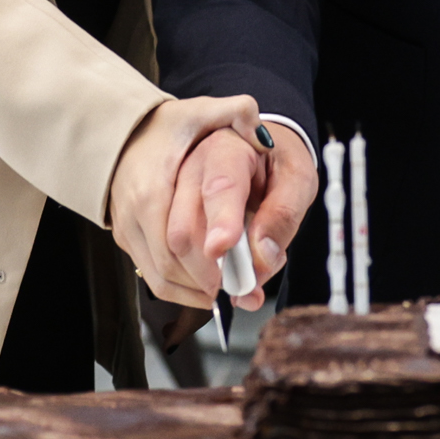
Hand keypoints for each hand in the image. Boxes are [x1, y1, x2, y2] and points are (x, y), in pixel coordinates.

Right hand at [108, 94, 262, 306]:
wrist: (123, 129)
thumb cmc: (168, 125)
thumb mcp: (203, 110)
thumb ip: (238, 114)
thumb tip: (264, 136)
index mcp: (156, 183)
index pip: (182, 232)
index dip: (213, 257)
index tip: (243, 271)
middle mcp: (136, 210)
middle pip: (174, 263)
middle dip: (212, 280)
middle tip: (246, 284)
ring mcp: (128, 227)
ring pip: (162, 277)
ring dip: (199, 290)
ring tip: (234, 288)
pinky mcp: (126, 238)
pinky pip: (153, 276)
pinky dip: (183, 288)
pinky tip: (208, 286)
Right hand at [171, 119, 323, 309]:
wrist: (246, 149)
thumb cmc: (273, 163)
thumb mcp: (297, 177)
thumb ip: (284, 214)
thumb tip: (261, 258)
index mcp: (223, 151)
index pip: (218, 189)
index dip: (221, 223)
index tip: (224, 250)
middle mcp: (180, 171)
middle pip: (182, 233)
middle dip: (214, 273)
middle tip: (248, 286)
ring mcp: (154, 196)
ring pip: (164, 258)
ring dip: (200, 285)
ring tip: (235, 281)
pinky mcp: (141, 223)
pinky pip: (154, 271)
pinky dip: (183, 289)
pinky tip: (209, 285)